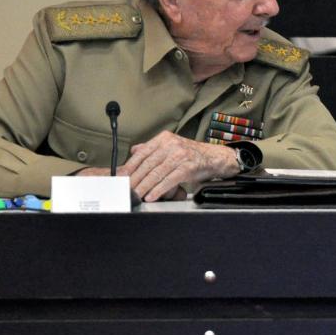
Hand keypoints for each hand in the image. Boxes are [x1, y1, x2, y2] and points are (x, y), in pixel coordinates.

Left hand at [121, 131, 237, 201]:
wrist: (214, 158)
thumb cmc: (192, 154)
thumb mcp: (171, 146)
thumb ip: (152, 148)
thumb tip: (134, 151)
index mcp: (164, 138)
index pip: (142, 153)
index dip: (129, 166)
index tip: (121, 176)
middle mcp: (171, 144)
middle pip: (147, 164)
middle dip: (135, 179)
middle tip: (126, 189)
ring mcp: (180, 155)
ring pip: (156, 173)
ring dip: (144, 186)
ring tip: (136, 195)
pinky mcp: (188, 167)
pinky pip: (169, 180)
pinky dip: (158, 189)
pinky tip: (151, 195)